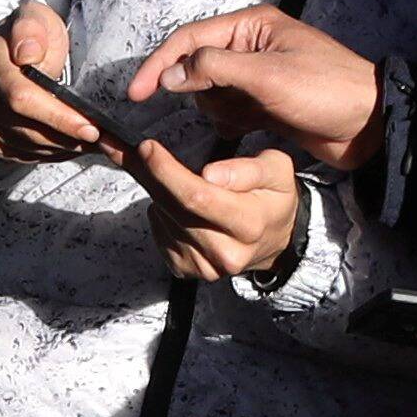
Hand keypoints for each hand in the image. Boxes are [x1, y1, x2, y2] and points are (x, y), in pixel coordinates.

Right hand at [0, 1, 103, 165]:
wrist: (13, 50)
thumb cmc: (34, 35)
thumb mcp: (38, 19)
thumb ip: (32, 30)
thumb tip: (27, 55)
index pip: (22, 97)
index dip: (58, 116)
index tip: (91, 127)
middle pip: (23, 127)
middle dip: (65, 136)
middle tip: (98, 139)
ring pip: (22, 145)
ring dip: (60, 148)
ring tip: (88, 142)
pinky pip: (15, 154)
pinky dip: (46, 153)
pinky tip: (66, 145)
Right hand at [132, 9, 383, 172]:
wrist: (369, 126)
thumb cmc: (327, 92)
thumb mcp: (267, 76)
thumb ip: (214, 70)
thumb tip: (173, 74)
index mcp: (252, 26)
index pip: (190, 39)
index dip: (160, 65)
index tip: (136, 93)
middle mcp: (252, 45)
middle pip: (197, 66)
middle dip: (201, 92)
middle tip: (227, 109)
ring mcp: (258, 76)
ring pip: (211, 93)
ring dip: (219, 110)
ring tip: (247, 119)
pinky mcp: (264, 103)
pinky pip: (229, 110)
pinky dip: (231, 122)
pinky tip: (248, 129)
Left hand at [137, 137, 303, 285]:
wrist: (277, 239)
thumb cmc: (273, 198)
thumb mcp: (276, 170)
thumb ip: (246, 169)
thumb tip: (210, 173)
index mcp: (249, 224)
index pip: (197, 197)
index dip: (166, 171)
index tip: (147, 147)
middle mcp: (225, 252)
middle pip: (172, 208)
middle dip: (150, 174)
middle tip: (138, 149)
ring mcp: (204, 265)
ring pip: (162, 219)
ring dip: (156, 192)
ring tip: (163, 173)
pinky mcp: (187, 269)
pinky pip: (160, 234)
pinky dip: (161, 213)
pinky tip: (175, 202)